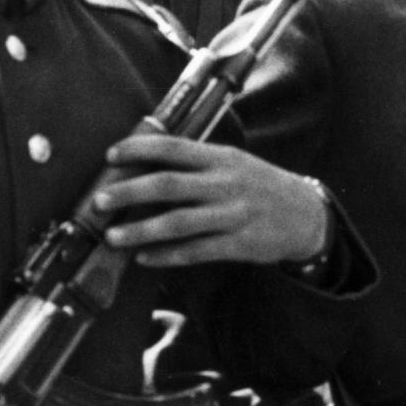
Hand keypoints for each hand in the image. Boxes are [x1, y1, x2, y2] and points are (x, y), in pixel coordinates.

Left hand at [95, 131, 330, 267]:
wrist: (306, 214)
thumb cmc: (259, 185)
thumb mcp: (234, 162)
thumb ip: (197, 162)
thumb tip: (147, 162)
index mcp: (221, 158)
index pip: (173, 147)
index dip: (139, 149)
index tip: (111, 155)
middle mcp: (226, 184)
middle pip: (169, 185)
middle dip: (129, 192)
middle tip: (99, 200)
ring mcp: (233, 216)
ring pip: (179, 222)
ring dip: (141, 230)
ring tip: (112, 236)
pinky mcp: (239, 245)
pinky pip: (197, 251)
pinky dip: (167, 255)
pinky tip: (144, 258)